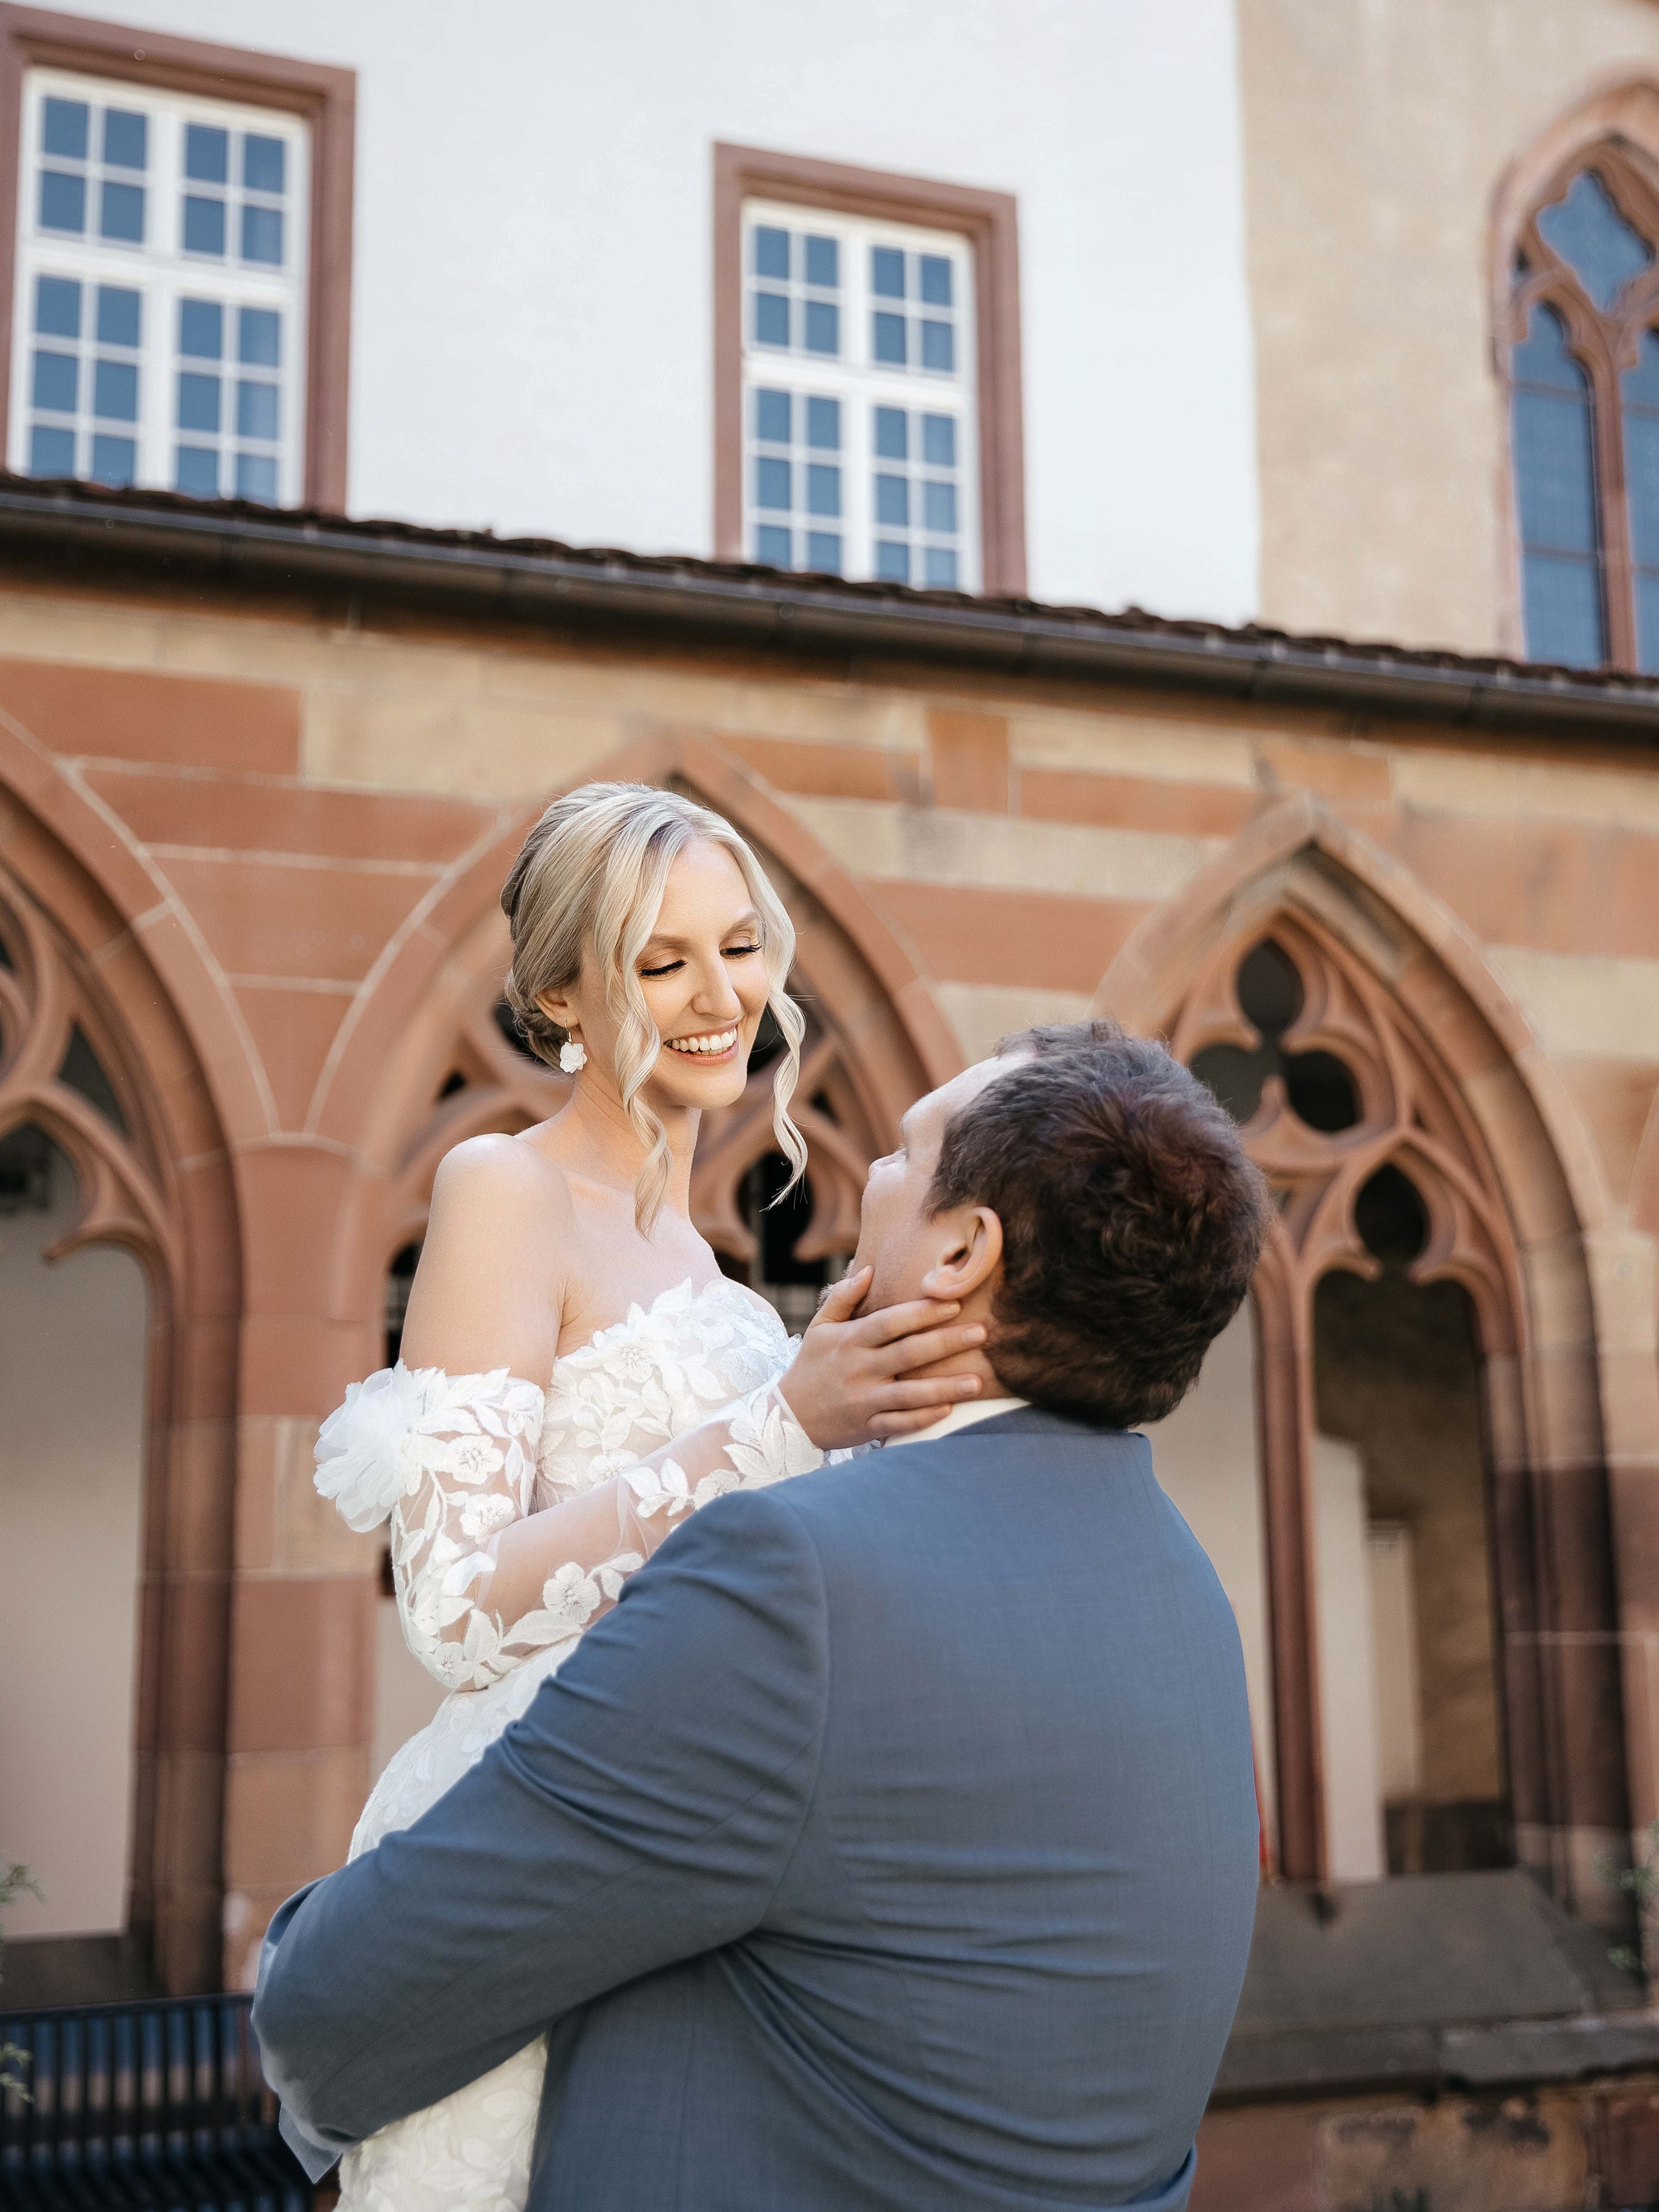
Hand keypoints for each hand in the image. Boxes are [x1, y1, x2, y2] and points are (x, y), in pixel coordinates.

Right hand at [777, 1267, 986, 1448]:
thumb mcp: (819, 1327)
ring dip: (945, 1387)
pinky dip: (924, 1417)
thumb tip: (868, 1269)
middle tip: (982, 1333)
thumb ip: (843, 1297)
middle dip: (947, 1343)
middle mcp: (859, 1369)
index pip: (891, 1322)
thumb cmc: (810, 1366)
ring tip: (978, 1381)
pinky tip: (949, 1410)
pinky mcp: (867, 1427)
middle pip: (909, 1353)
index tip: (954, 1304)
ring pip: (910, 1393)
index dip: (922, 1313)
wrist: (786, 1417)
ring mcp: (864, 1400)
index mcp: (850, 1341)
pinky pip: (900, 1423)